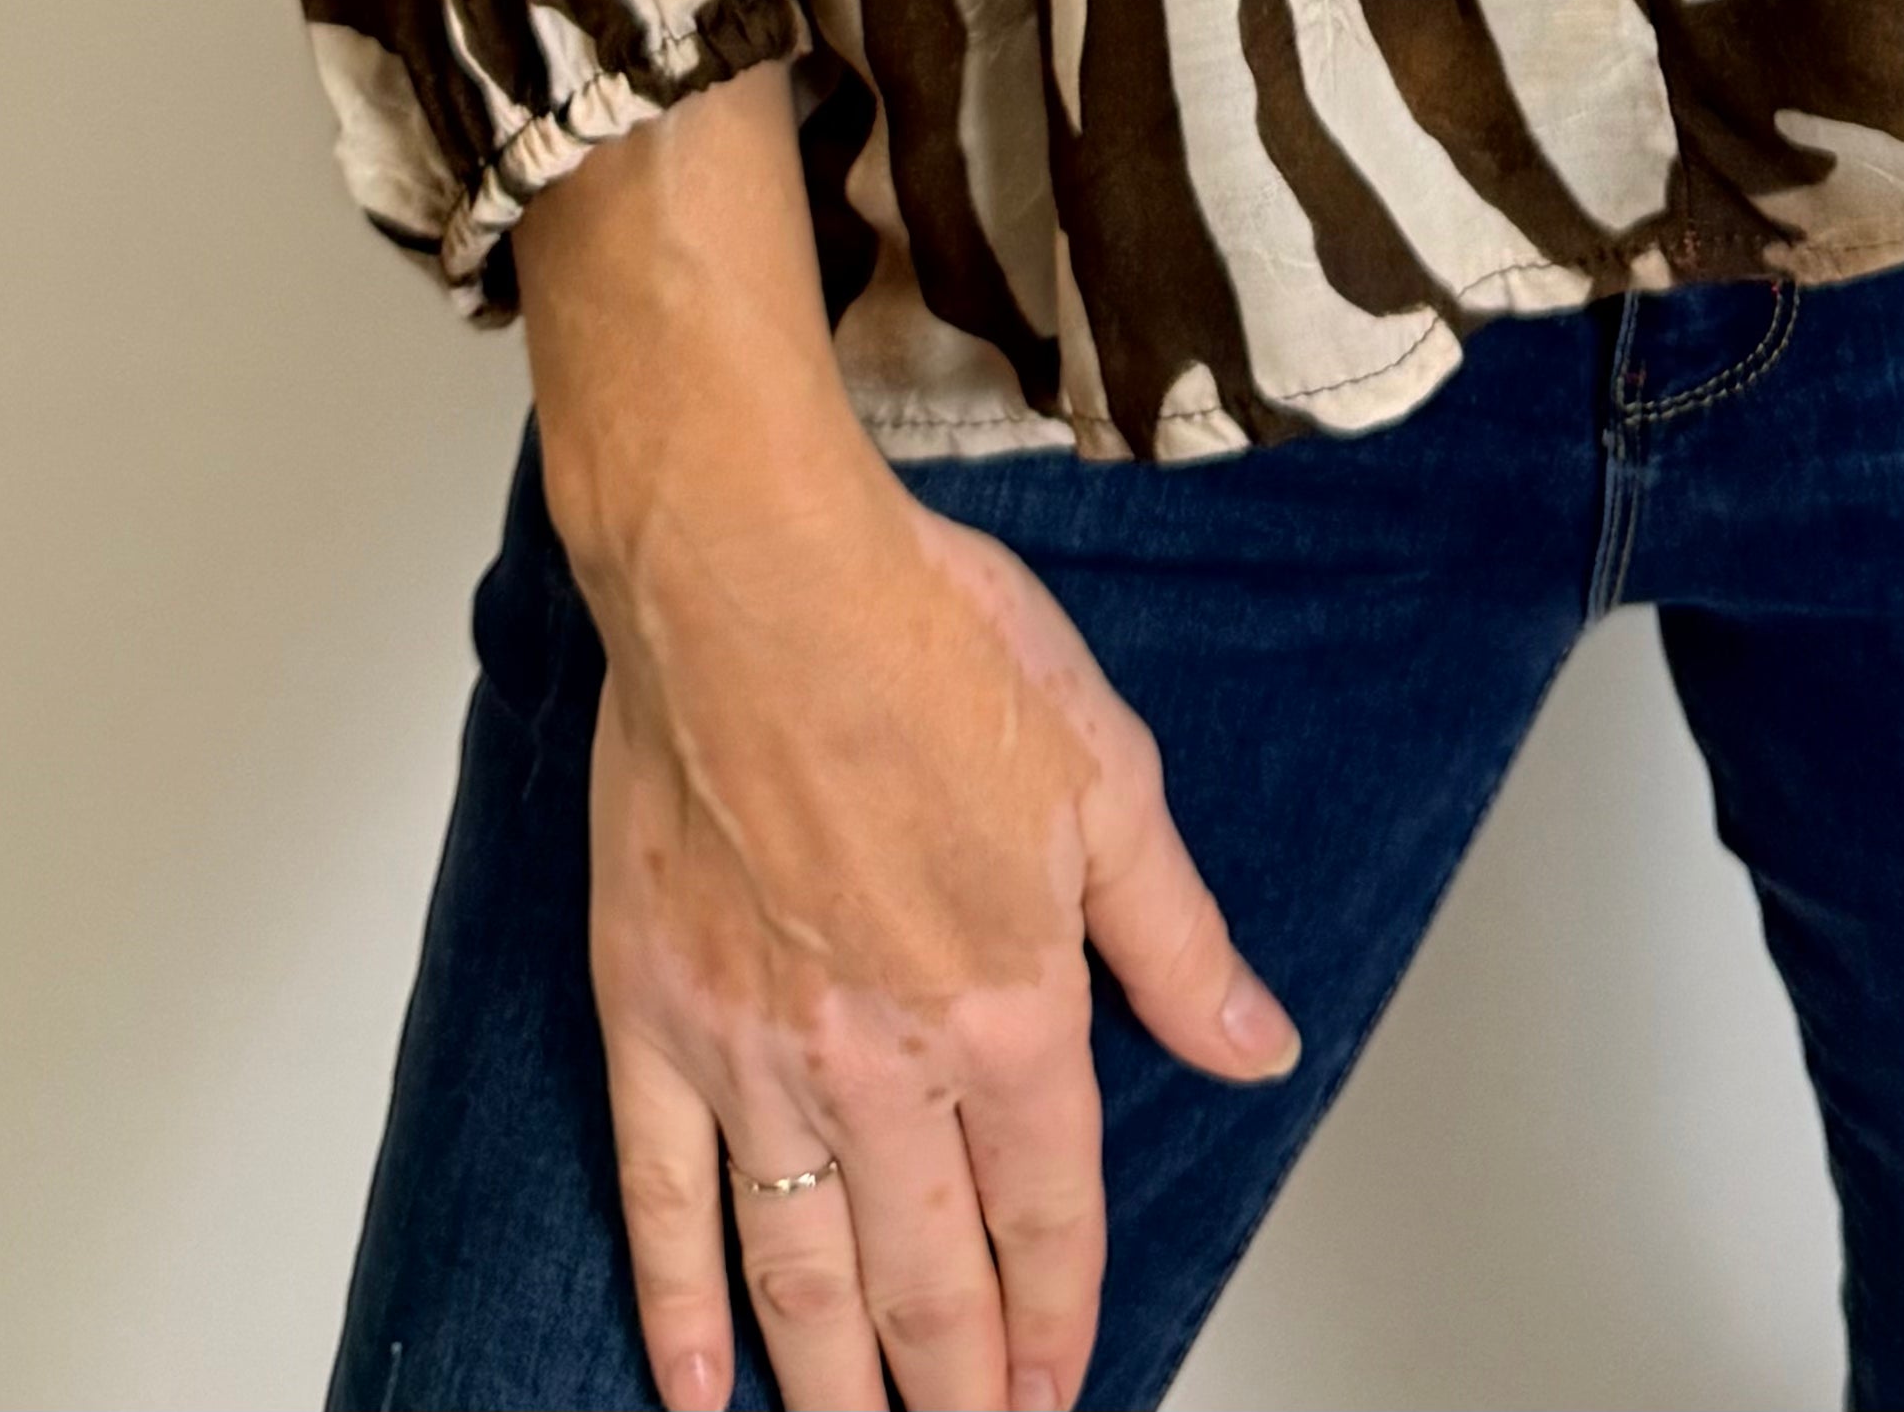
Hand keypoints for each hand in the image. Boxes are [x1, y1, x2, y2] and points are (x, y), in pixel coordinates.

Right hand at [516, 71, 1298, 1411]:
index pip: (1047, 1200)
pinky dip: (677, 1309)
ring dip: (836, 1386)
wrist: (752, 571)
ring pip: (802, 1272)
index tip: (1069, 1382)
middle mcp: (879, 1056)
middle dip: (962, 1384)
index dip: (1063, 1306)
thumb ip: (1175, 936)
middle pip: (927, 1273)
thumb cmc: (925, 638)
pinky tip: (693, 1383)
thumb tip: (1255, 1042)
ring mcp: (751, 1053)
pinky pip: (660, 1205)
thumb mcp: (1103, 771)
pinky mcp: (648, 1022)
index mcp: (1004, 998)